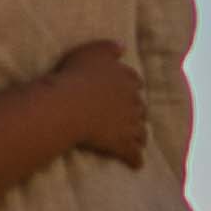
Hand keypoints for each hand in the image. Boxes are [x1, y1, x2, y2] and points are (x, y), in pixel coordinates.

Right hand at [52, 41, 148, 166]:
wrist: (70, 105)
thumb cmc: (76, 75)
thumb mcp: (92, 52)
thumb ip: (109, 48)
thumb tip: (122, 46)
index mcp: (126, 79)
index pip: (134, 82)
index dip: (131, 87)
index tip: (128, 90)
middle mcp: (132, 101)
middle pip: (139, 107)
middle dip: (136, 112)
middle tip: (131, 116)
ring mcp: (129, 124)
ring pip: (140, 131)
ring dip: (140, 135)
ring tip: (138, 141)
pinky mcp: (122, 144)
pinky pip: (133, 154)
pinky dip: (136, 159)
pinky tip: (136, 164)